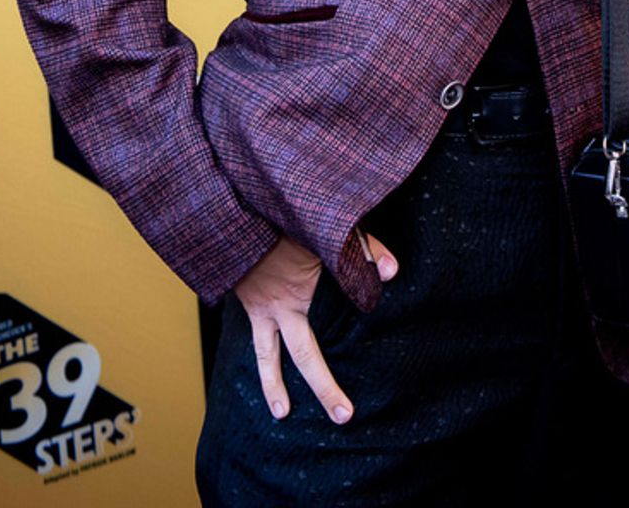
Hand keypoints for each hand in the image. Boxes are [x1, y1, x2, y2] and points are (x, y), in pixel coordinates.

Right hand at [233, 229, 397, 422]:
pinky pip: (255, 339)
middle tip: (344, 417)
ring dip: (274, 385)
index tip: (356, 391)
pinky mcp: (247, 305)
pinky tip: (266, 369)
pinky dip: (261, 357)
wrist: (236, 212)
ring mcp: (260, 309)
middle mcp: (281, 308)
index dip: (338, 362)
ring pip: (267, 357)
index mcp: (301, 295)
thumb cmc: (285, 218)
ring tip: (281, 413)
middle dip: (324, 388)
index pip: (325, 334)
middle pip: (305, 357)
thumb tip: (392, 272)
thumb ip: (363, 248)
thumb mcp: (328, 228)